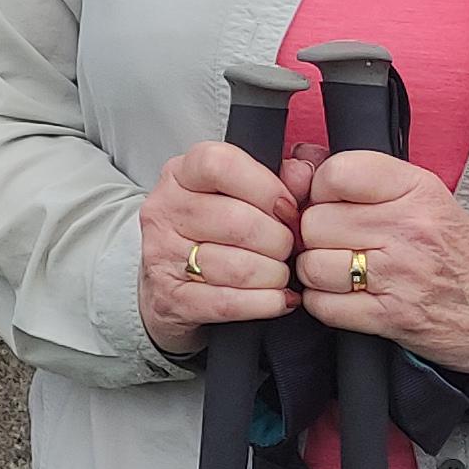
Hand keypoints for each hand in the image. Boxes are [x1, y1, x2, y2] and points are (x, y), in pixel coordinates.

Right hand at [136, 136, 304, 355]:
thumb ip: (276, 178)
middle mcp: (165, 211)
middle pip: (237, 222)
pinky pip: (229, 302)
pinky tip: (277, 298)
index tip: (287, 207)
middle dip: (279, 240)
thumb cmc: (208, 232)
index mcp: (181, 174)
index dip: (265, 187)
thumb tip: (305, 172)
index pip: (220, 165)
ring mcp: (164, 256)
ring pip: (238, 267)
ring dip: (274, 274)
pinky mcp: (173, 299)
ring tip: (281, 273)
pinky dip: (265, 302)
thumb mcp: (236, 194)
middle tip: (289, 247)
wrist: (165, 283)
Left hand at [295, 150, 468, 376]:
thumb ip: (357, 175)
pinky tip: (346, 299)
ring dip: (316, 273)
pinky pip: (324, 306)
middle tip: (338, 245)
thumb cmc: (458, 250)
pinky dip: (325, 305)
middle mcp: (409, 227)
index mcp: (415, 188)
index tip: (332, 204)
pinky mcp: (393, 317)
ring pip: (312, 265)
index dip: (320, 190)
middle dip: (315, 237)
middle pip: (314, 222)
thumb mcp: (420, 198)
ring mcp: (401, 274)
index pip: (336, 172)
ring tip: (342, 273)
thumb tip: (296, 161)